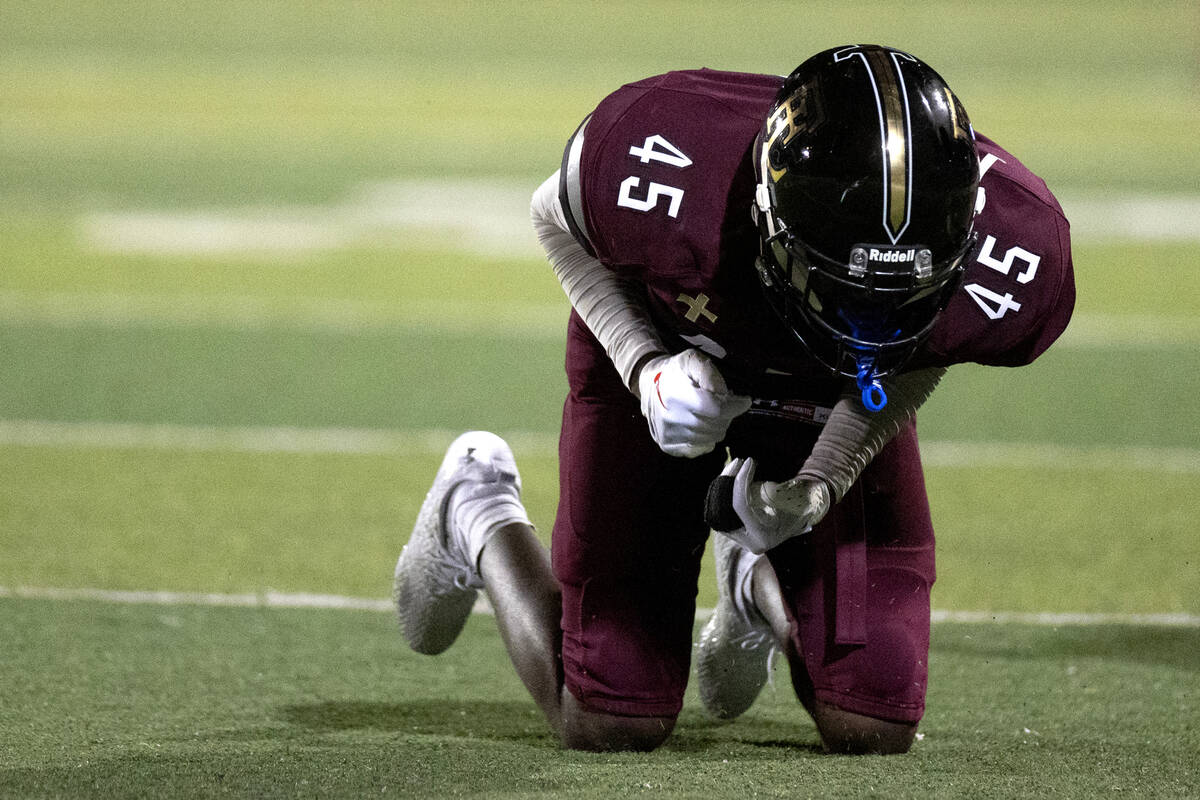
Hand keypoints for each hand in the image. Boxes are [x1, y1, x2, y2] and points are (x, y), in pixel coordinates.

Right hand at [637, 350, 751, 457]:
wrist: (649, 384)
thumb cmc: (675, 372)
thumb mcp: (692, 360)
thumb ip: (710, 374)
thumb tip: (727, 396)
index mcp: (676, 395)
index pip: (715, 410)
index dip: (734, 407)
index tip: (744, 401)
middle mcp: (670, 419)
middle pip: (715, 426)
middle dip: (726, 415)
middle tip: (723, 404)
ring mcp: (668, 435)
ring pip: (711, 438)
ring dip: (717, 426)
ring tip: (711, 412)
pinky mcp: (668, 446)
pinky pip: (701, 448)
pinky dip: (707, 438)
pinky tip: (701, 424)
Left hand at [719, 457, 830, 553]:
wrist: (799, 519)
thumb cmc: (802, 507)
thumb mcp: (798, 500)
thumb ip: (786, 490)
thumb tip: (787, 477)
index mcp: (761, 538)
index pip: (741, 506)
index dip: (741, 481)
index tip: (749, 461)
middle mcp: (745, 541)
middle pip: (724, 507)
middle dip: (728, 481)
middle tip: (738, 462)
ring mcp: (736, 537)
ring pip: (716, 507)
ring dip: (722, 483)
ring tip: (734, 465)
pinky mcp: (731, 528)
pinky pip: (717, 507)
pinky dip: (722, 490)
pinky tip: (731, 475)